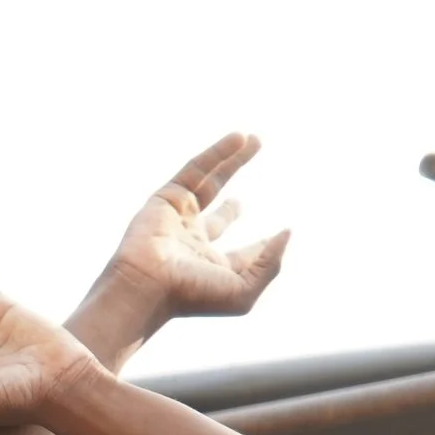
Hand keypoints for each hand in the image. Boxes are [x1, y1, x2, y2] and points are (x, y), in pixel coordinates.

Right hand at [104, 134, 288, 327]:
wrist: (148, 286)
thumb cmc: (194, 296)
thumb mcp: (244, 291)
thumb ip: (270, 264)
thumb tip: (286, 233)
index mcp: (212, 269)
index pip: (241, 255)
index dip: (261, 246)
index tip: (279, 234)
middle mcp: (195, 243)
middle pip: (221, 215)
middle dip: (235, 204)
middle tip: (249, 200)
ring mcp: (180, 218)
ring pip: (210, 183)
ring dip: (232, 161)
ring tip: (251, 139)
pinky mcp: (168, 197)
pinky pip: (196, 169)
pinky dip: (217, 153)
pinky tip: (239, 138)